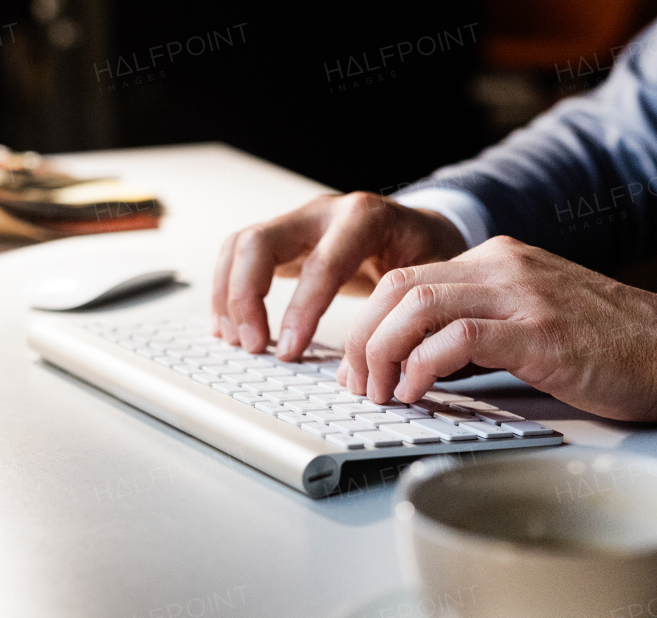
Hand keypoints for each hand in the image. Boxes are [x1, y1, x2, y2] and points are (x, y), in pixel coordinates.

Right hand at [212, 192, 467, 358]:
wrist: (423, 231)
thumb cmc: (427, 257)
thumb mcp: (429, 281)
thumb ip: (403, 315)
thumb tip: (376, 365)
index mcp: (364, 218)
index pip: (320, 264)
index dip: (299, 311)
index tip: (288, 351)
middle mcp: (324, 213)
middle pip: (261, 242)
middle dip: (247, 298)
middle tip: (253, 346)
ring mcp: (299, 222)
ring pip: (240, 245)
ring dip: (228, 295)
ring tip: (235, 340)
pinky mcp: (284, 239)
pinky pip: (239, 256)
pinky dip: (227, 290)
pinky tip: (230, 325)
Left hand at [337, 236, 656, 421]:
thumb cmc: (608, 347)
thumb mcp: (528, 322)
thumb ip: (475, 330)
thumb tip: (414, 365)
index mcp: (496, 259)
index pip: (405, 279)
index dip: (367, 326)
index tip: (358, 370)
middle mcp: (502, 266)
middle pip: (397, 288)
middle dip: (361, 340)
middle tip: (356, 386)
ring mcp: (521, 294)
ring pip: (417, 306)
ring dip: (382, 354)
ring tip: (379, 394)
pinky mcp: (540, 330)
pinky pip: (459, 337)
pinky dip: (424, 366)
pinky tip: (416, 393)